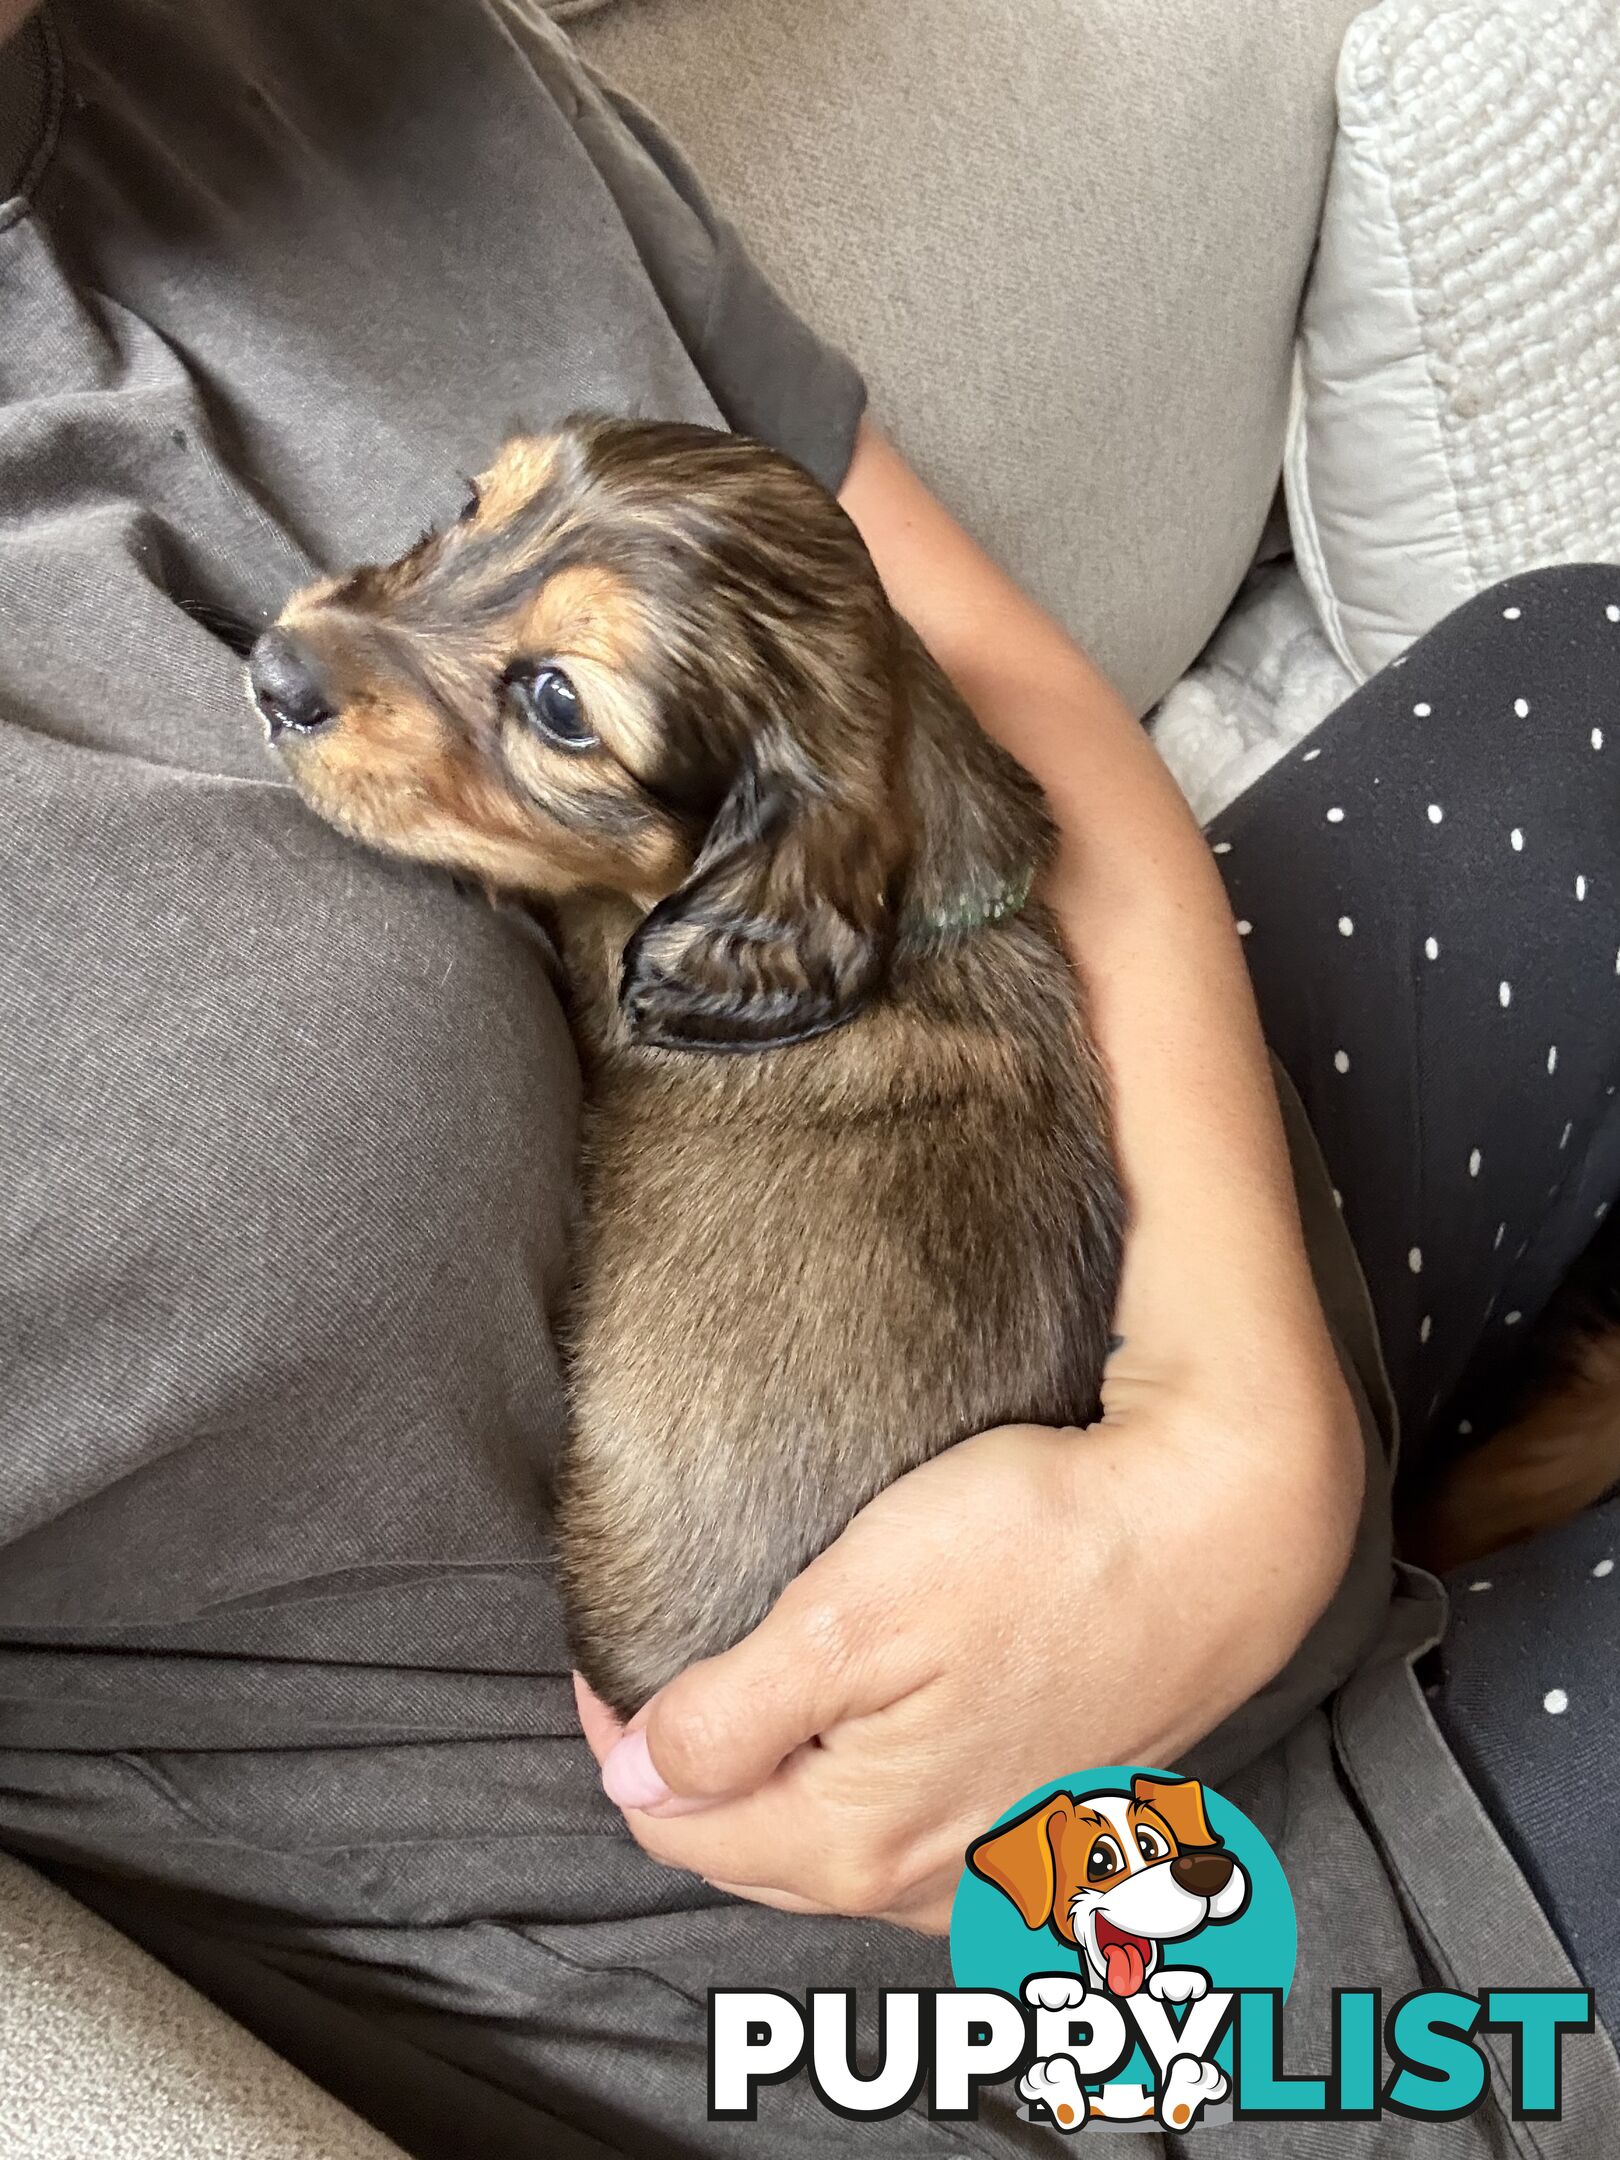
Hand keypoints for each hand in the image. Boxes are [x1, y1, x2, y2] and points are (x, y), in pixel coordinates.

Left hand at [576, 1369, 1360, 1933]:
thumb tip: (634, 1773)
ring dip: (778, 1782)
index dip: (621, 1737)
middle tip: (669, 1663)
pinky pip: (915, 1829)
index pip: (676, 1824)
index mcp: (855, 1844)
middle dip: (692, 1771)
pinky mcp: (1049, 1819)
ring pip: (835, 1844)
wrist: (1218, 1531)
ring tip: (756, 1687)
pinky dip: (863, 1784)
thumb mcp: (850, 1616)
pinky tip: (870, 1724)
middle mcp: (924, 1885)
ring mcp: (996, 1862)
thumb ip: (730, 1715)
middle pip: (753, 1848)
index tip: (609, 1650)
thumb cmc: (1038, 1551)